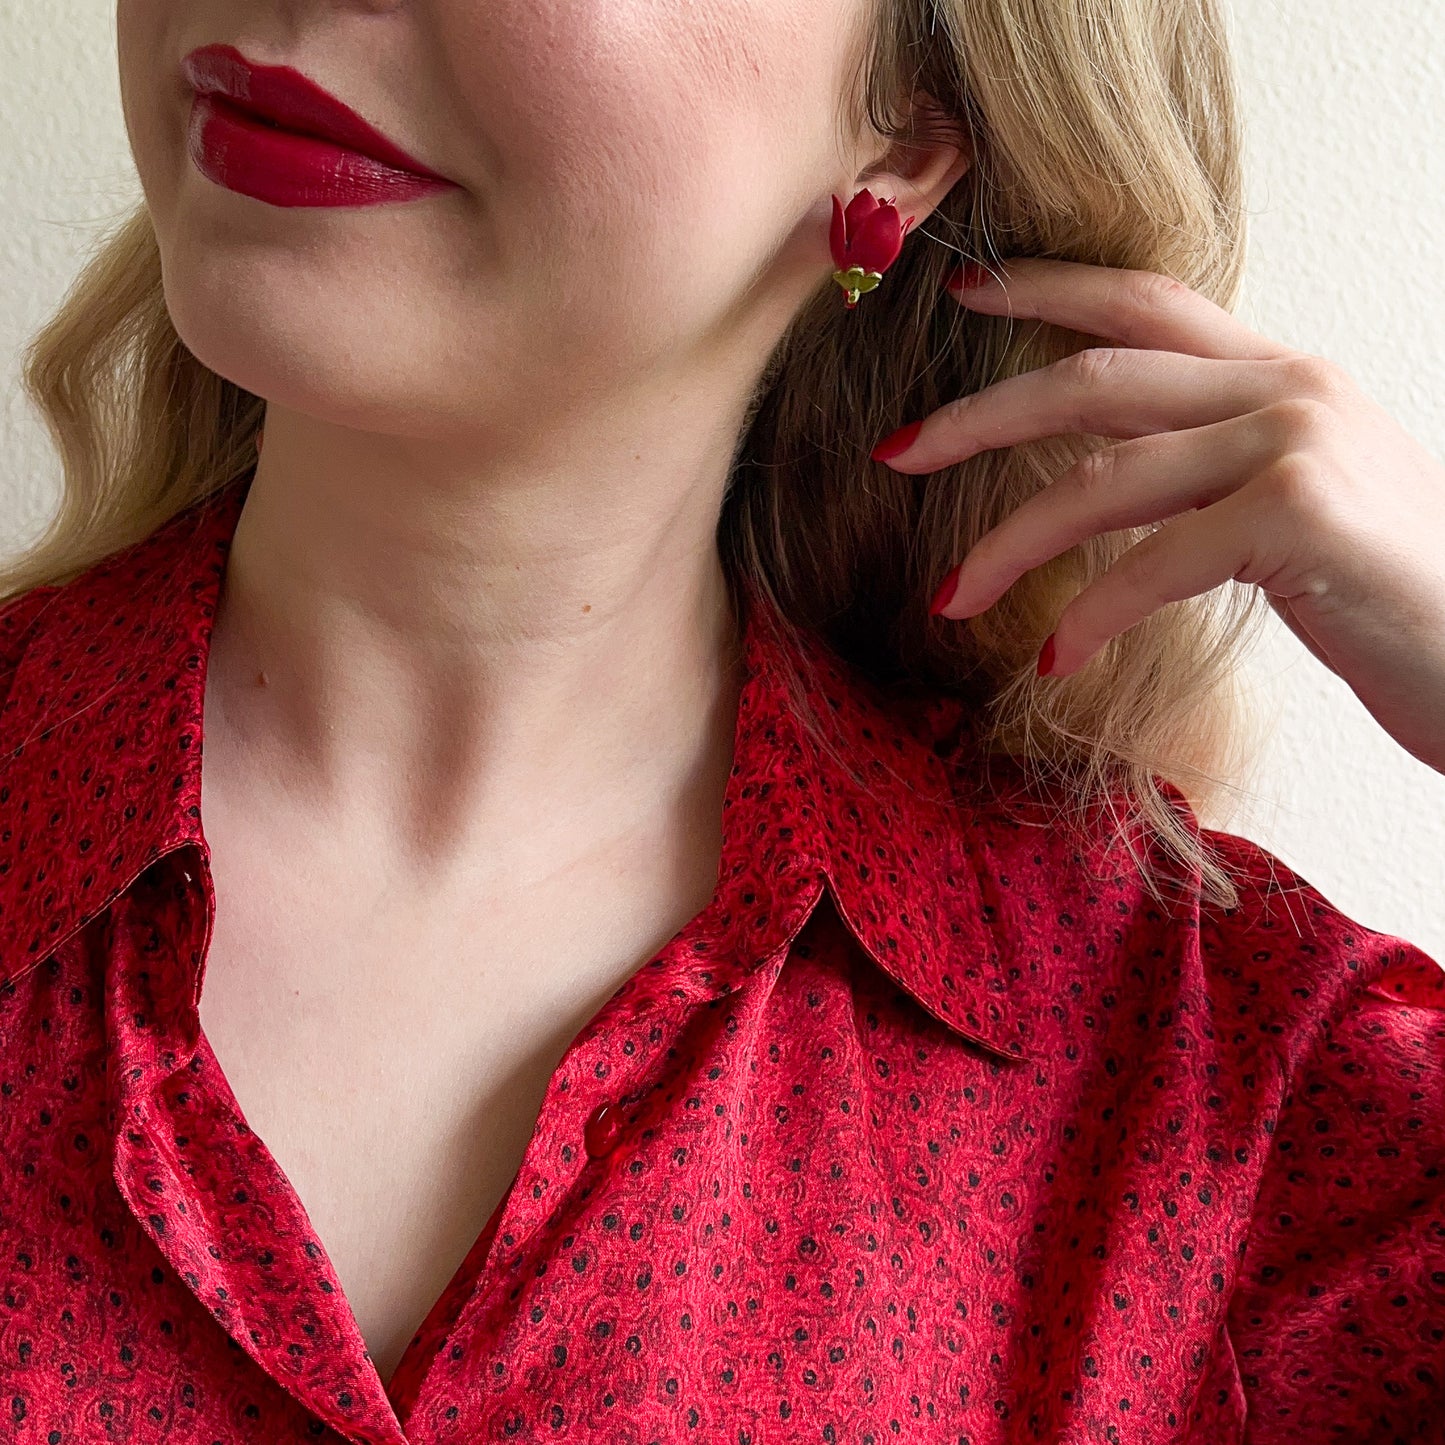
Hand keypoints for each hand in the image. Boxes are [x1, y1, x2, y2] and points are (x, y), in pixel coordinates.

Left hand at [872, 258, 1444, 774]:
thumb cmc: (1392, 596)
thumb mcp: (1292, 508)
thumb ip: (1212, 471)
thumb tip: (1113, 479)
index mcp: (1281, 376)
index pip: (1144, 305)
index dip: (1046, 288)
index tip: (963, 288)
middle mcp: (1287, 386)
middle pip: (1093, 379)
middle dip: (978, 416)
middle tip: (894, 454)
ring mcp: (1295, 439)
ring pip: (1103, 475)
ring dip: (1010, 543)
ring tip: (949, 599)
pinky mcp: (1297, 511)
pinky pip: (1151, 560)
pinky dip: (1090, 613)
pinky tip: (1052, 657)